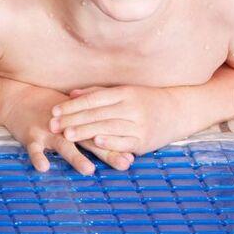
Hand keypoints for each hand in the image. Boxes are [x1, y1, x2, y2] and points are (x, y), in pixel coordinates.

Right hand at [2, 85, 130, 174]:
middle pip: (88, 140)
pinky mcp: (29, 136)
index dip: (116, 145)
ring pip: (63, 145)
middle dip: (106, 152)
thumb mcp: (70, 112)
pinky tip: (44, 167)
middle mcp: (64, 127)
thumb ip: (92, 128)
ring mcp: (47, 131)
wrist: (15, 97)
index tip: (132, 158)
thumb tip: (121, 145)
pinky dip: (38, 158)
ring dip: (76, 157)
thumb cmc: (47, 107)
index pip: (100, 133)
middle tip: (123, 164)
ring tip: (88, 169)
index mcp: (77, 121)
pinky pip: (33, 150)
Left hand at [51, 85, 183, 157]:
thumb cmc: (146, 99)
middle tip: (52, 125)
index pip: (92, 100)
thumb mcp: (123, 91)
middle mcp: (131, 108)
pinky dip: (110, 142)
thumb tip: (71, 94)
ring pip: (108, 128)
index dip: (71, 106)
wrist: (180, 111)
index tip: (54, 111)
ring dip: (85, 132)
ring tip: (67, 135)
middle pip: (97, 114)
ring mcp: (139, 125)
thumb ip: (97, 93)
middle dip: (73, 120)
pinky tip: (96, 142)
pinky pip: (125, 142)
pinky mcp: (145, 142)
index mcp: (123, 93)